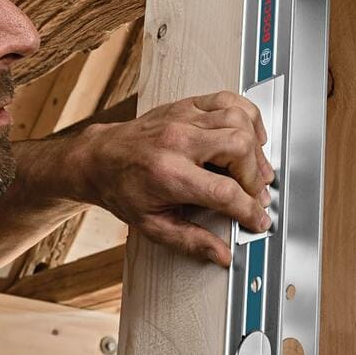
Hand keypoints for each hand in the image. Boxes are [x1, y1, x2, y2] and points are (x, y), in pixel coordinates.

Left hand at [80, 91, 273, 265]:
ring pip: (238, 121)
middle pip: (239, 148)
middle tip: (255, 194)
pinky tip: (250, 135)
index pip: (224, 191)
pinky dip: (247, 117)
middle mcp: (177, 141)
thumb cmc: (121, 188)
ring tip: (254, 168)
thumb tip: (220, 254)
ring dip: (255, 147)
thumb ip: (190, 241)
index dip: (249, 210)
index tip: (257, 220)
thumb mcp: (151, 225)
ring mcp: (183, 118)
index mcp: (168, 174)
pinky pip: (228, 100)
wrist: (98, 158)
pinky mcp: (187, 105)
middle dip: (255, 176)